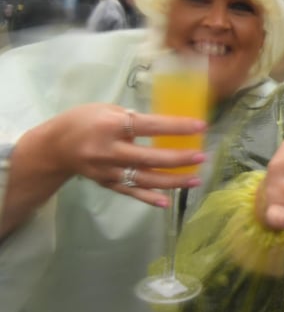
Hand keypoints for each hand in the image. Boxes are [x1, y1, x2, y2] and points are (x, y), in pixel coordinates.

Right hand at [39, 103, 206, 206]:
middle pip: (150, 158)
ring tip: (195, 179)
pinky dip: (149, 198)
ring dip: (172, 181)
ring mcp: (108, 171)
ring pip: (144, 179)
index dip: (176, 127)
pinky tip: (167, 202)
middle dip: (178, 158)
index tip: (201, 127)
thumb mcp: (107, 109)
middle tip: (201, 156)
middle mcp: (110, 150)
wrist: (54, 146)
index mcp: (111, 126)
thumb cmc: (85, 121)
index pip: (150, 127)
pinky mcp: (107, 184)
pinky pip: (131, 192)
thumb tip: (166, 126)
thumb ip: (133, 119)